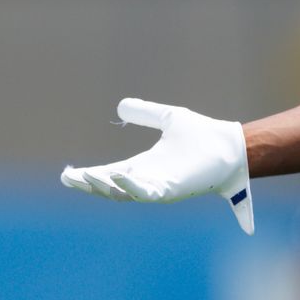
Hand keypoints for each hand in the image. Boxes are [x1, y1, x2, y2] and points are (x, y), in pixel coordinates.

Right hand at [61, 98, 253, 234]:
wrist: (231, 146)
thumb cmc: (203, 135)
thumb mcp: (168, 118)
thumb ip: (146, 113)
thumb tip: (121, 106)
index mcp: (145, 165)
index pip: (110, 173)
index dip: (89, 175)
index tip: (67, 174)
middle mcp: (149, 179)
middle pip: (111, 187)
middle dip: (91, 184)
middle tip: (71, 178)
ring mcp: (160, 186)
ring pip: (124, 193)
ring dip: (104, 187)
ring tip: (87, 177)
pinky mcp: (173, 189)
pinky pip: (146, 192)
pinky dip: (130, 186)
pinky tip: (115, 176)